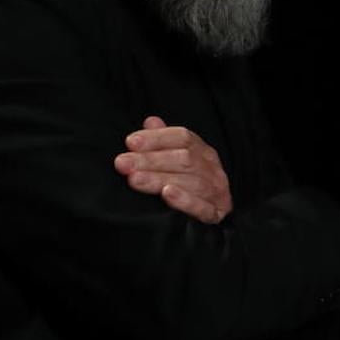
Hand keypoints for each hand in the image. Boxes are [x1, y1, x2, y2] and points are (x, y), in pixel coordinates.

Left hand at [114, 116, 232, 223]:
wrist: (214, 217)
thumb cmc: (189, 184)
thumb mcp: (176, 160)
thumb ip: (163, 141)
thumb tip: (150, 122)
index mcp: (202, 151)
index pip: (183, 137)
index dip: (157, 138)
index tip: (131, 142)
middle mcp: (212, 168)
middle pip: (184, 159)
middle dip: (151, 160)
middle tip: (123, 163)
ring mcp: (217, 191)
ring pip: (190, 182)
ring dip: (160, 179)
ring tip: (135, 179)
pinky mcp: (216, 214)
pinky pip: (202, 207)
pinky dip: (185, 200)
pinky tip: (167, 194)